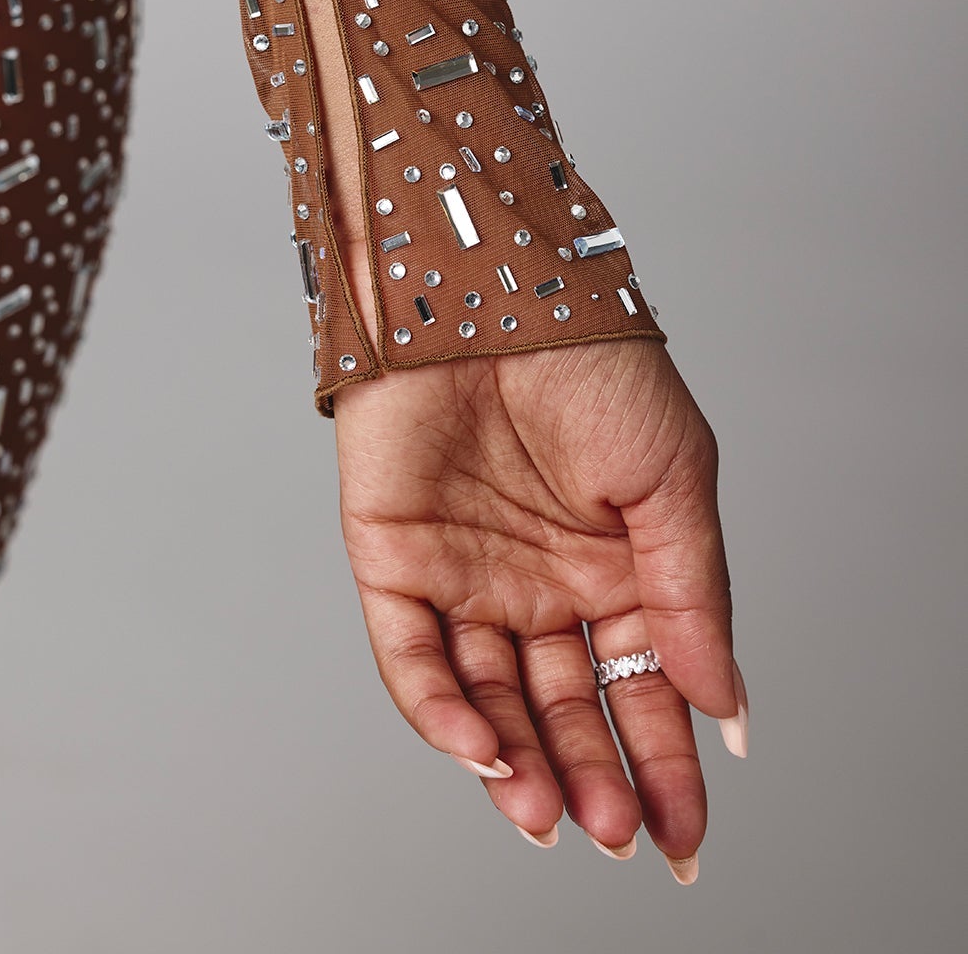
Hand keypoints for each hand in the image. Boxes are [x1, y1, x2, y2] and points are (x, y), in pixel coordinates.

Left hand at [333, 338, 744, 876]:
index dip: (665, 764)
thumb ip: (693, 595)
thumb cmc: (591, 360)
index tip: (685, 835)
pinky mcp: (393, 558)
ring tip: (552, 817)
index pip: (640, 691)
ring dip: (519, 763)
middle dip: (593, 778)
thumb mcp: (674, 477)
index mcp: (615, 569)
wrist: (492, 283)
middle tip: (622, 833)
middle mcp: (540, 583)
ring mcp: (466, 575)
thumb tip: (725, 708)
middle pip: (566, 708)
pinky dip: (442, 711)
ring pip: (489, 698)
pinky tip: (484, 752)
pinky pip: (412, 655)